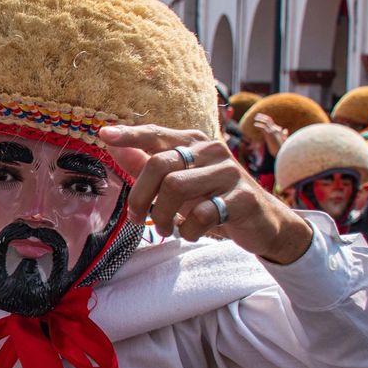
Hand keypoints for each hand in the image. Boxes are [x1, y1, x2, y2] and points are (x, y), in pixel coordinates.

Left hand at [99, 124, 313, 263]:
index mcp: (194, 143)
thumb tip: (112, 144)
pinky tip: (191, 233)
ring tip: (165, 228)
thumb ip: (147, 163)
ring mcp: (229, 172)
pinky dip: (188, 230)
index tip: (104, 135)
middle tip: (137, 219)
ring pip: (176, 188)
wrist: (263, 222)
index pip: (156, 134)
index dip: (130, 135)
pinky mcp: (242, 198)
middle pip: (160, 165)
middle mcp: (211, 151)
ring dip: (162, 216)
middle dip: (140, 197)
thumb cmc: (213, 199)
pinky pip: (201, 214)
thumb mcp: (179, 181)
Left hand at [253, 112, 288, 155]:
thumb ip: (284, 134)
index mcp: (278, 131)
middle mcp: (276, 129)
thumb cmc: (282, 149)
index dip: (266, 119)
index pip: (271, 122)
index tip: (261, 118)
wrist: (283, 153)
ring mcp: (273, 131)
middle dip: (262, 117)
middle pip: (269, 120)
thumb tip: (285, 129)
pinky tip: (255, 124)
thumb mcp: (283, 141)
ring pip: (266, 121)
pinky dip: (259, 125)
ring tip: (255, 118)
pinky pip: (264, 127)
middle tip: (257, 115)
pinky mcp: (270, 134)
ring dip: (260, 119)